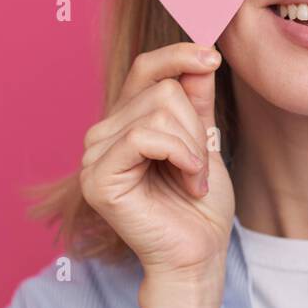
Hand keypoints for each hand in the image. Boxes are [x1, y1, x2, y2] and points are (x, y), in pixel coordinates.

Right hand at [79, 43, 233, 281]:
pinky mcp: (97, 177)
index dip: (178, 55)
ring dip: (192, 148)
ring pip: (159, 110)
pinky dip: (179, 155)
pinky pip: (145, 137)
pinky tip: (187, 181)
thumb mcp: (203, 139)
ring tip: (192, 180)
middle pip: (162, 90)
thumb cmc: (199, 205)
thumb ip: (196, 99)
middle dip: (196, 127)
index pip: (145, 69)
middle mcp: (102, 134)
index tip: (213, 57)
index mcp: (124, 122)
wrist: (197, 254)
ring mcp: (94, 155)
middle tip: (199, 168)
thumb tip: (201, 54)